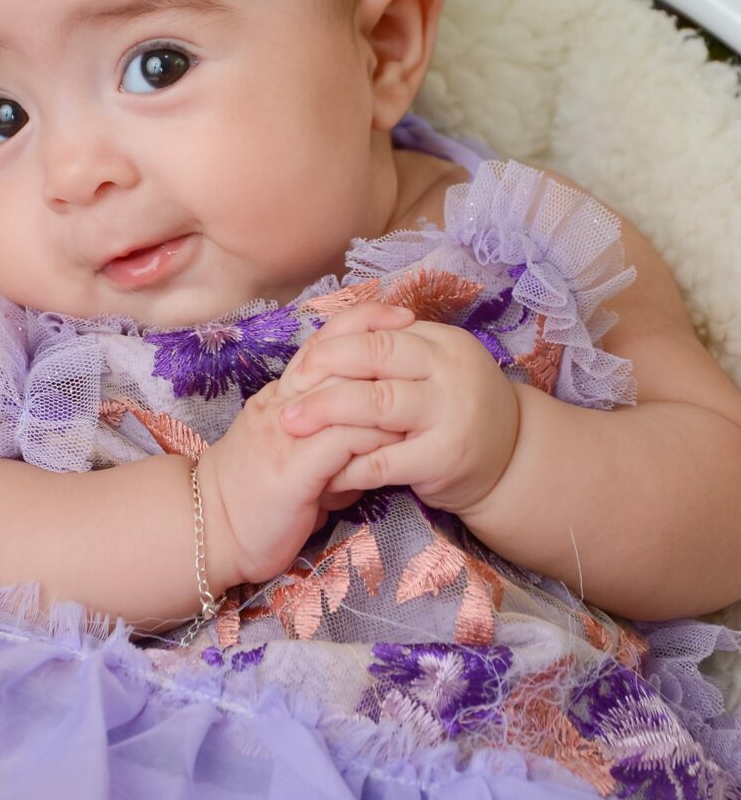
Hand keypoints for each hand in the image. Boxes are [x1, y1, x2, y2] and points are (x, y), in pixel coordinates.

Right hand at [198, 306, 414, 588]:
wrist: (210, 532)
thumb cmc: (255, 499)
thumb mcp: (293, 461)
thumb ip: (329, 448)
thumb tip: (368, 451)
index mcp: (279, 397)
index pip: (320, 344)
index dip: (359, 322)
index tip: (398, 315)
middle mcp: (280, 405)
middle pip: (331, 355)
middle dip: (377, 337)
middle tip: (416, 327)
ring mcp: (284, 435)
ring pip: (339, 393)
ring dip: (383, 391)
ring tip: (421, 391)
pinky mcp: (291, 471)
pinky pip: (340, 442)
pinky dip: (373, 437)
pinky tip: (400, 440)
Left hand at [278, 310, 519, 516]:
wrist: (511, 462)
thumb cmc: (455, 409)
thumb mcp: (434, 368)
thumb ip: (393, 351)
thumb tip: (325, 339)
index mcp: (442, 341)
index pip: (378, 330)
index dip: (333, 342)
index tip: (301, 360)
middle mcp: (449, 370)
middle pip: (374, 356)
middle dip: (323, 369)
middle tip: (288, 387)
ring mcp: (449, 413)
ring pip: (376, 403)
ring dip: (326, 412)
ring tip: (291, 423)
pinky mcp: (444, 457)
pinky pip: (385, 460)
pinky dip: (349, 465)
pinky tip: (324, 470)